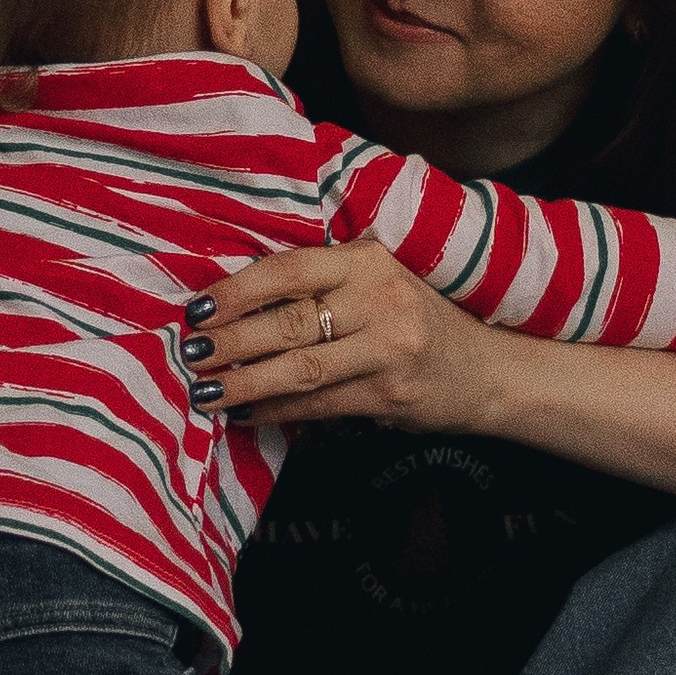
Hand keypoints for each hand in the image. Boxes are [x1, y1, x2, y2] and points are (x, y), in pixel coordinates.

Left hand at [186, 237, 506, 432]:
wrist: (487, 371)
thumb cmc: (416, 321)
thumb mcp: (379, 284)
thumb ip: (322, 286)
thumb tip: (235, 307)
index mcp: (369, 261)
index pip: (290, 269)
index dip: (238, 290)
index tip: (197, 309)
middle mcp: (381, 300)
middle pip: (289, 322)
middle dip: (231, 342)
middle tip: (189, 354)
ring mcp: (388, 350)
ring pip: (300, 369)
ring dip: (244, 383)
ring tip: (204, 391)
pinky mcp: (389, 395)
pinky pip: (317, 405)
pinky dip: (275, 411)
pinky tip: (244, 414)